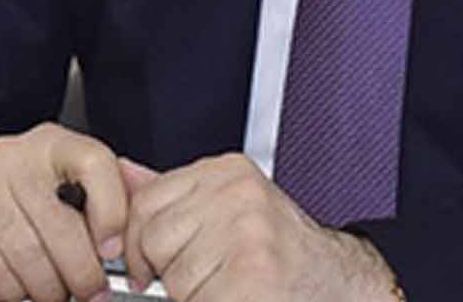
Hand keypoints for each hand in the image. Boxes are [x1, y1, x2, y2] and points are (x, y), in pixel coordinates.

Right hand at [0, 123, 129, 301]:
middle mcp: (12, 155)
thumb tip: (154, 189)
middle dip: (82, 273)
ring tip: (52, 290)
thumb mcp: (78, 198)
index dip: (112, 211)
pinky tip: (17, 285)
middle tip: (89, 291)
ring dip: (47, 288)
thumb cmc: (32, 215)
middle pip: (62, 222)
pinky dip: (11, 290)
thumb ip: (117, 194)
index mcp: (53, 145)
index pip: (93, 162)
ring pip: (28, 253)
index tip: (114, 251)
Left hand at [117, 154, 394, 301]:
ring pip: (174, 279)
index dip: (141, 243)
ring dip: (194, 295)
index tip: (154, 263)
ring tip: (227, 286)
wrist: (342, 283)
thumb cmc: (282, 251)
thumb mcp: (228, 206)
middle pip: (154, 240)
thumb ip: (173, 194)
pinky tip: (234, 296)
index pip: (146, 202)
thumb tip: (120, 174)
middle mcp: (238, 196)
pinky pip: (196, 301)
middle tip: (204, 278)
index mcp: (227, 172)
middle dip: (169, 272)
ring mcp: (247, 236)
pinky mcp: (252, 279)